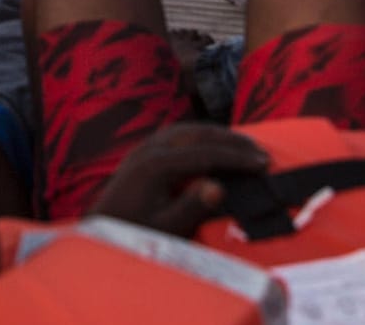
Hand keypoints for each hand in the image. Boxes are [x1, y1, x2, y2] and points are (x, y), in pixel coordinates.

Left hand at [88, 124, 268, 237]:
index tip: (265, 163)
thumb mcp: (165, 229)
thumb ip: (191, 207)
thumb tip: (219, 186)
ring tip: (244, 147)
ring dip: (217, 135)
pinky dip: (200, 137)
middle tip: (262, 151)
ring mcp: (144, 147)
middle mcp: (149, 148)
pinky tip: (213, 146)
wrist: (100, 234)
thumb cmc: (133, 236)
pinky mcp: (142, 152)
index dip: (238, 158)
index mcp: (156, 164)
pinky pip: (176, 135)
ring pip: (187, 130)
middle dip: (232, 140)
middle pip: (197, 133)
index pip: (206, 154)